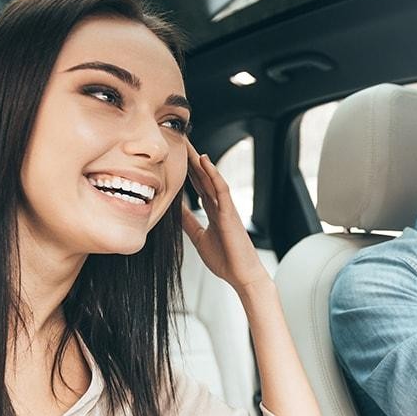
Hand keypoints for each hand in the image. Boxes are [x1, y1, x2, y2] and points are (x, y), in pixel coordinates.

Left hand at [182, 143, 269, 293]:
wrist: (242, 276)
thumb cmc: (225, 260)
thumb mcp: (199, 238)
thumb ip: (189, 223)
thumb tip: (174, 211)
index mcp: (213, 211)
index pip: (198, 185)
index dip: (187, 170)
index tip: (175, 155)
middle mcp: (220, 205)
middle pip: (203, 176)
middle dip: (191, 159)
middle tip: (179, 140)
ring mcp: (226, 207)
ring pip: (211, 178)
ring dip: (200, 160)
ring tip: (189, 143)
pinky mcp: (230, 212)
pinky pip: (221, 188)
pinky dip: (213, 174)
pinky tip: (205, 160)